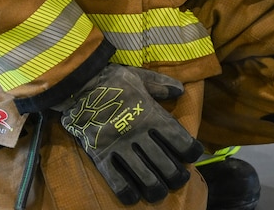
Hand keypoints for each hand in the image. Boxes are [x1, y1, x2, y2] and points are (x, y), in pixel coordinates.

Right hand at [54, 63, 202, 204]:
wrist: (80, 84)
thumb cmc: (113, 80)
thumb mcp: (141, 76)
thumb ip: (162, 84)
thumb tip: (181, 91)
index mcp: (152, 114)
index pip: (179, 138)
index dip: (191, 150)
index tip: (194, 155)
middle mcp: (139, 133)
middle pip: (164, 161)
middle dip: (176, 175)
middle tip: (180, 180)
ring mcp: (120, 146)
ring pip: (143, 175)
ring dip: (156, 188)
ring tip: (160, 193)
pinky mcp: (101, 155)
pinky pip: (115, 179)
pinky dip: (126, 191)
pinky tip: (133, 198)